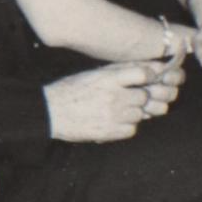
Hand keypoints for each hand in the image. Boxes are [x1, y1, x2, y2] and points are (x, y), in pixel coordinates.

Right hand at [43, 60, 182, 143]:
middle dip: (142, 97)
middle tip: (131, 97)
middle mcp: (113, 96)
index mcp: (109, 78)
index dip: (150, 76)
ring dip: (134, 112)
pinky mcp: (110, 132)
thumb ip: (119, 71)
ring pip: (140, 114)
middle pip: (145, 96)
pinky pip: (132, 129)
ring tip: (118, 110)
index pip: (144, 73)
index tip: (148, 78)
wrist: (51, 112)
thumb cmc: (72, 89)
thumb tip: (147, 69)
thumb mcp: (95, 74)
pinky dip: (127, 126)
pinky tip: (114, 121)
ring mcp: (113, 115)